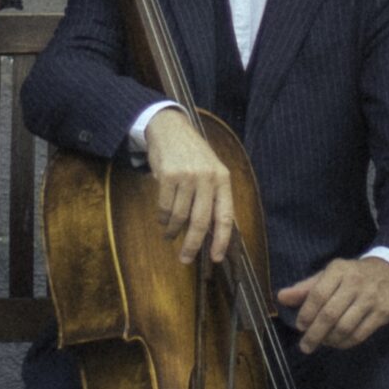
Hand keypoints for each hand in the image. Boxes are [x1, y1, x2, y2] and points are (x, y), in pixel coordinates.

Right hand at [145, 107, 234, 264]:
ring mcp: (187, 176)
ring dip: (174, 231)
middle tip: (185, 259)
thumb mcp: (211, 171)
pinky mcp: (168, 176)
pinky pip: (164, 207)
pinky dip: (163, 219)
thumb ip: (213, 198)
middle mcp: (207, 178)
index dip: (221, 240)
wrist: (171, 129)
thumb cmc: (193, 155)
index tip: (216, 258)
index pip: (225, 217)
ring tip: (170, 235)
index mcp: (223, 179)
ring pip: (180, 216)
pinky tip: (163, 220)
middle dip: (192, 245)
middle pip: (201, 221)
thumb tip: (212, 234)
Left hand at [276, 256, 388, 353]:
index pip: (318, 295)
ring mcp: (370, 299)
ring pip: (345, 327)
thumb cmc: (352, 276)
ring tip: (323, 342)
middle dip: (314, 334)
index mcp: (339, 270)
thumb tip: (281, 298)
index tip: (300, 326)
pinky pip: (360, 334)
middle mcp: (355, 283)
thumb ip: (305, 288)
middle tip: (305, 346)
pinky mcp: (382, 313)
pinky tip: (338, 342)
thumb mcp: (329, 275)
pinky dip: (345, 343)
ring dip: (330, 340)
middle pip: (330, 314)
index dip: (306, 313)